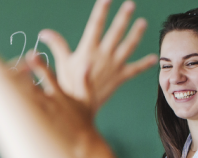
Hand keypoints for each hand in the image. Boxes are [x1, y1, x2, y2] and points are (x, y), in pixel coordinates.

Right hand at [38, 0, 156, 115]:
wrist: (80, 106)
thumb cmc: (68, 85)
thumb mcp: (62, 63)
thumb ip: (56, 45)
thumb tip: (44, 32)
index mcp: (88, 49)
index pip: (95, 25)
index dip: (101, 10)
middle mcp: (103, 55)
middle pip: (115, 32)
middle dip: (123, 18)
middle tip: (130, 5)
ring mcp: (113, 66)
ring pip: (128, 47)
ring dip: (136, 34)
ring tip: (143, 23)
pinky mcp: (120, 77)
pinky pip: (135, 70)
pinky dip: (144, 64)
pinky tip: (153, 58)